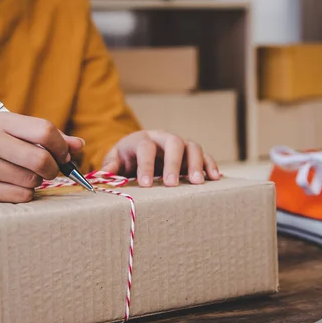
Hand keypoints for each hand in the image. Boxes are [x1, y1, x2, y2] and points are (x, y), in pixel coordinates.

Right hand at [0, 112, 83, 201]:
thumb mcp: (12, 130)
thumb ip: (47, 136)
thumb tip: (79, 146)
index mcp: (1, 121)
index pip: (44, 131)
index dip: (62, 146)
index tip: (64, 155)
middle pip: (41, 160)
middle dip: (53, 168)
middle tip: (50, 169)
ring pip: (32, 181)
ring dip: (37, 181)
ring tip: (23, 174)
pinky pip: (20, 196)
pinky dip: (25, 193)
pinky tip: (13, 185)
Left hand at [100, 130, 219, 186]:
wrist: (140, 149)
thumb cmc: (126, 157)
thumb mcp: (115, 159)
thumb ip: (111, 165)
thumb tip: (106, 173)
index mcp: (142, 139)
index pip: (145, 147)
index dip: (145, 165)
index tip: (144, 184)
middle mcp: (163, 138)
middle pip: (173, 142)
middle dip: (173, 163)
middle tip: (171, 184)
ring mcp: (180, 144)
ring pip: (192, 146)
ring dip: (196, 164)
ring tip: (196, 183)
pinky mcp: (192, 154)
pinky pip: (205, 155)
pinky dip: (210, 165)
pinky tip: (215, 178)